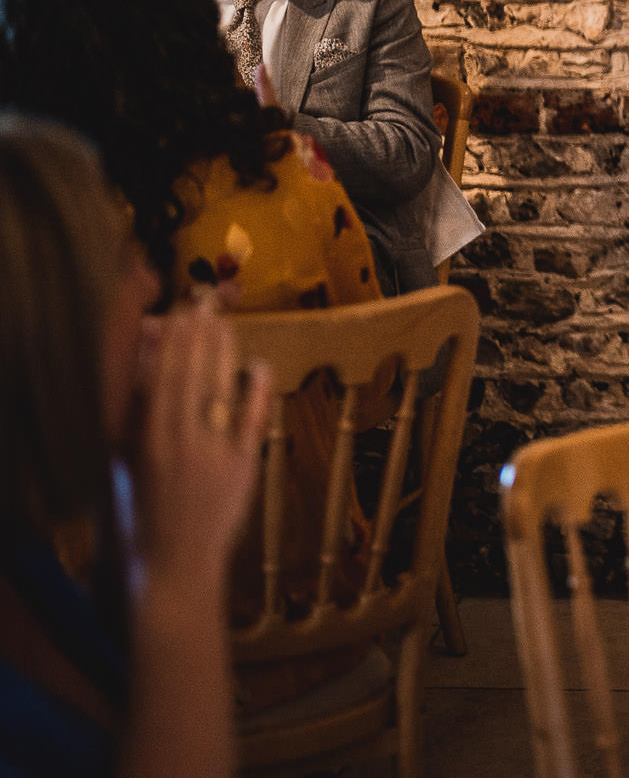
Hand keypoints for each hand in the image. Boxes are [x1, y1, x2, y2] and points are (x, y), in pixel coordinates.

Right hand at [131, 299, 270, 594]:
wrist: (172, 565)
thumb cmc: (145, 512)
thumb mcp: (130, 462)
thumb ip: (139, 416)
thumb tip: (147, 369)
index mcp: (144, 440)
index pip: (157, 377)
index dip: (169, 340)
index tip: (174, 311)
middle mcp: (177, 442)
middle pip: (188, 375)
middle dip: (196, 335)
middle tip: (202, 302)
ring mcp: (211, 453)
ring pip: (218, 389)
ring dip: (222, 352)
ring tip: (224, 324)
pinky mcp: (241, 466)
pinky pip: (252, 418)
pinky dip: (256, 389)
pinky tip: (258, 365)